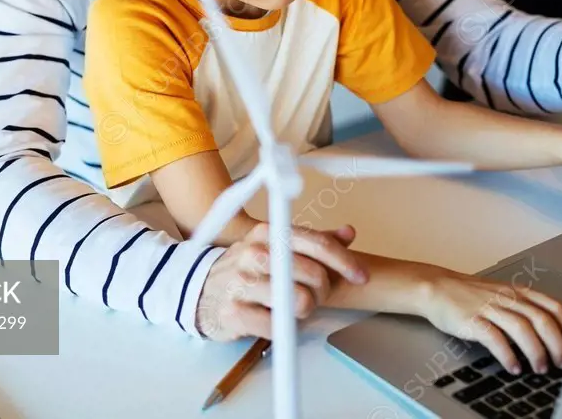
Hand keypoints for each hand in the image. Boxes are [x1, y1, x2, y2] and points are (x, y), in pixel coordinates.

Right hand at [195, 223, 367, 340]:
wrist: (202, 291)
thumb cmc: (247, 270)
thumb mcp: (277, 248)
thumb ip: (313, 242)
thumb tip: (348, 232)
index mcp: (268, 233)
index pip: (317, 243)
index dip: (344, 261)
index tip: (360, 276)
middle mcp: (254, 252)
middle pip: (314, 274)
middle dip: (322, 291)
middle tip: (312, 296)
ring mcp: (241, 281)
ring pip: (300, 302)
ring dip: (303, 311)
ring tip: (290, 307)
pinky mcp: (234, 310)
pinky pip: (278, 326)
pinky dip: (283, 328)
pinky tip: (273, 319)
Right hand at [419, 269, 561, 374]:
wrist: (437, 288)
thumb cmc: (471, 296)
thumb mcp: (503, 296)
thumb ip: (526, 310)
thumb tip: (554, 335)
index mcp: (519, 292)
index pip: (555, 307)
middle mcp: (507, 298)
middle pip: (542, 319)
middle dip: (558, 344)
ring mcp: (489, 307)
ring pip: (522, 328)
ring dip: (536, 352)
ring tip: (540, 368)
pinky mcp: (472, 320)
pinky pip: (494, 338)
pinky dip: (507, 355)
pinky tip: (513, 367)